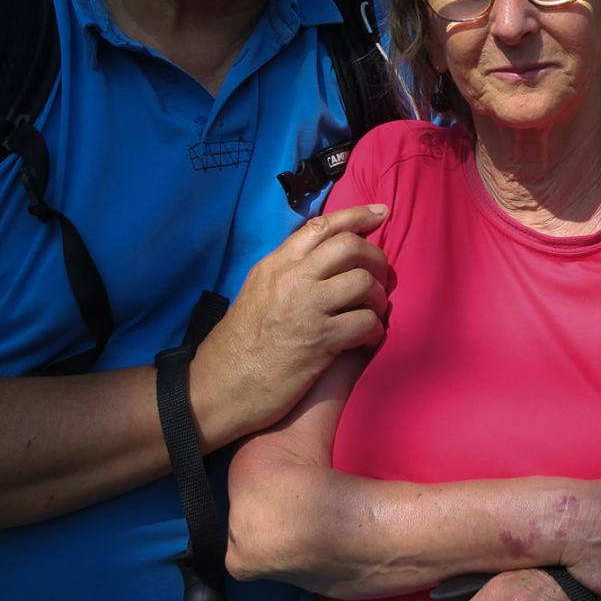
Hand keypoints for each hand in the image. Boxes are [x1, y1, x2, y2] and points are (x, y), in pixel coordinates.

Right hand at [191, 205, 389, 446]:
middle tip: (381, 277)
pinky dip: (375, 330)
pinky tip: (367, 339)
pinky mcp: (320, 342)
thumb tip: (324, 260)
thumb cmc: (237, 346)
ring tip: (373, 311)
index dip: (356, 216)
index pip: (321, 226)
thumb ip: (287, 272)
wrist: (218, 388)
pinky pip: (366, 323)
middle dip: (376, 258)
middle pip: (350, 247)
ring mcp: (307, 308)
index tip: (380, 213)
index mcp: (275, 265)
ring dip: (378, 297)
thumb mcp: (256, 292)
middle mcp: (292, 279)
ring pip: (363, 282)